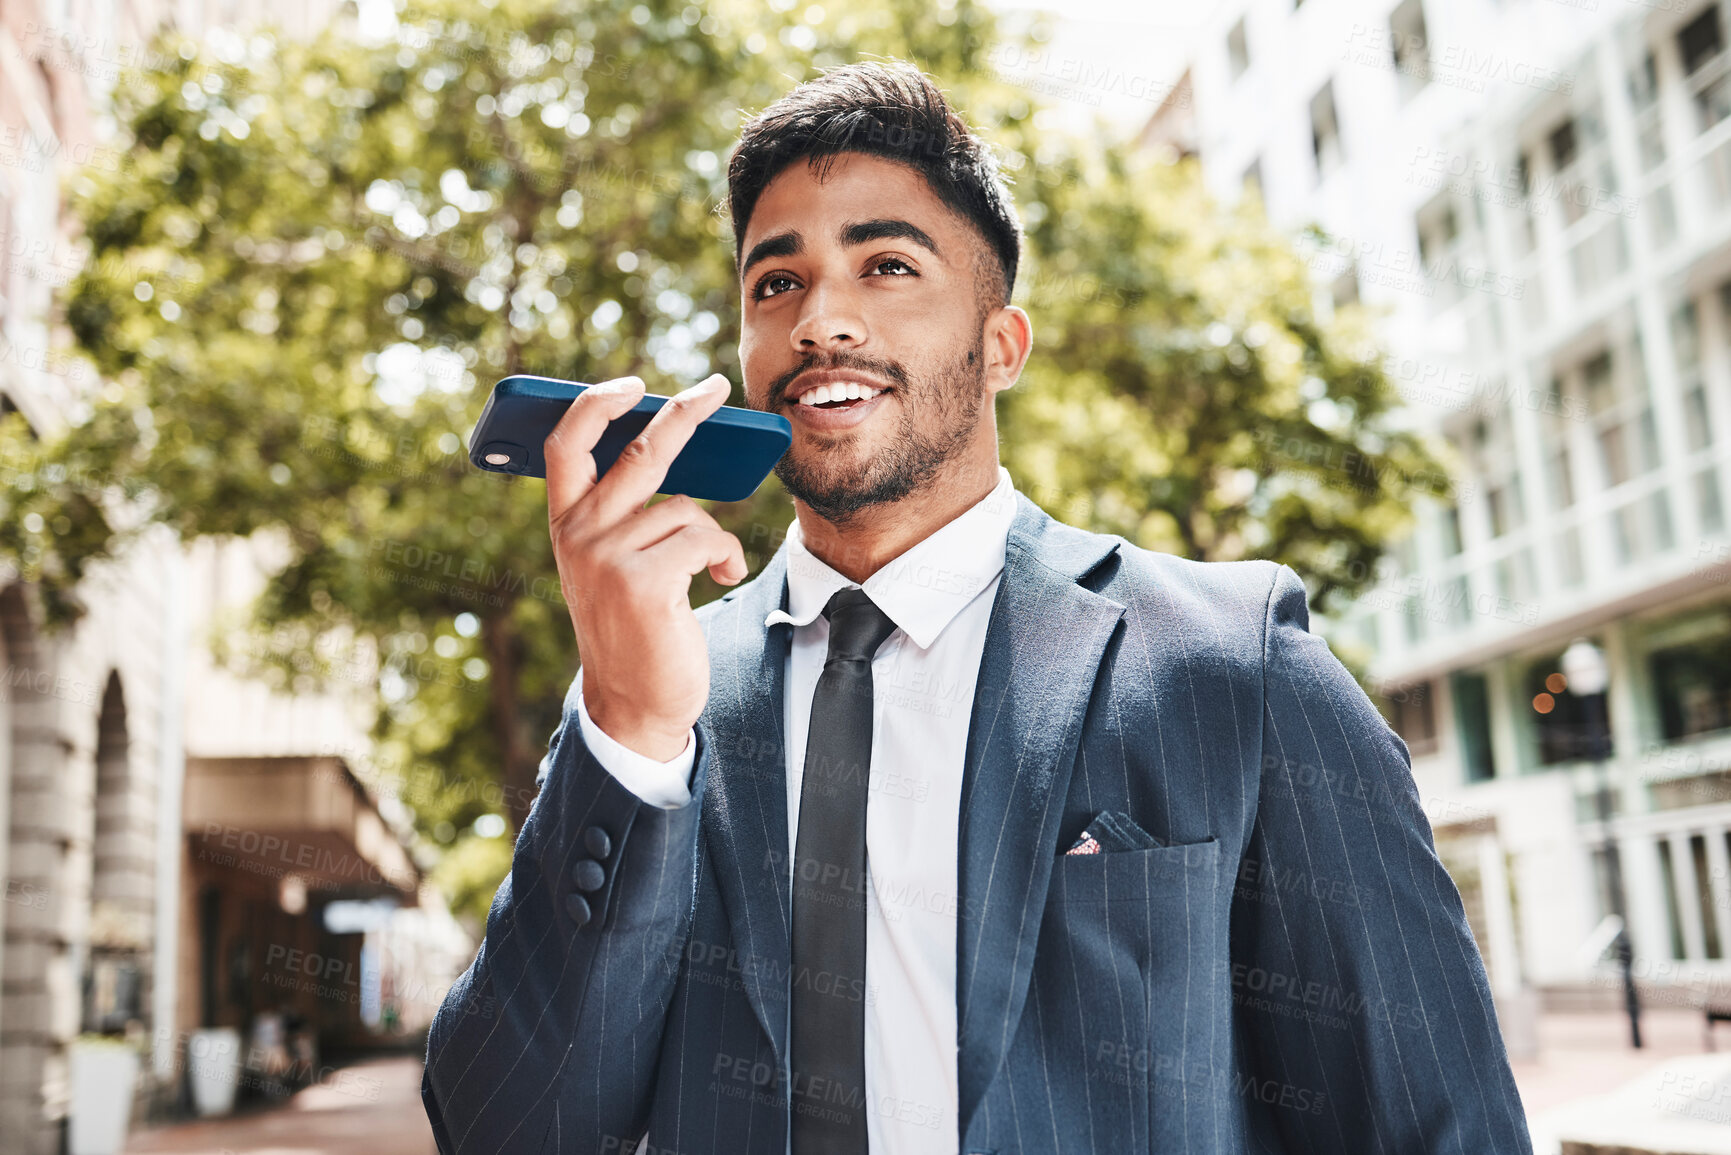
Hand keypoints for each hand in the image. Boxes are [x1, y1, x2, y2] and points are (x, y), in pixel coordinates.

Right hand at [546, 373, 747, 760]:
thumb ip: (624, 514)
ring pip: (686, 507)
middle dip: (684, 413)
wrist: (633, 705)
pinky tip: (721, 577)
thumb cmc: (633, 629)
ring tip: (710, 567)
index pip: (567, 446)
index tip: (633, 384)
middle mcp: (579, 536)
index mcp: (565, 525)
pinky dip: (723, 555)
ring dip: (710, 535)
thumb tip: (674, 451)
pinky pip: (704, 537)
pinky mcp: (644, 581)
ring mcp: (607, 557)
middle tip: (718, 387)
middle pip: (638, 453)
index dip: (596, 405)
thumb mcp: (613, 564)